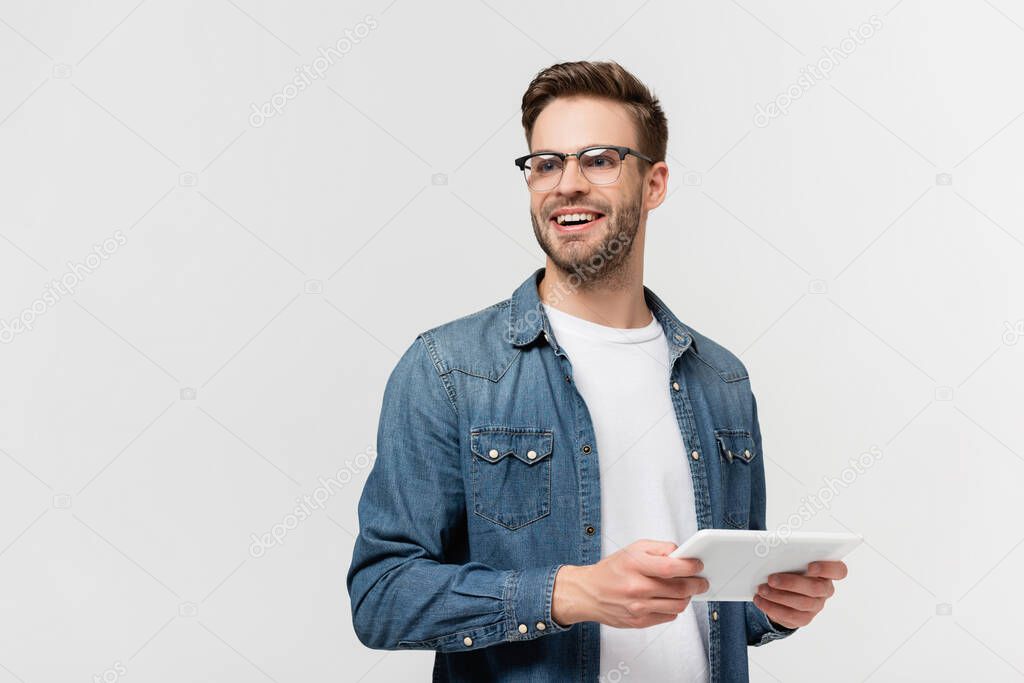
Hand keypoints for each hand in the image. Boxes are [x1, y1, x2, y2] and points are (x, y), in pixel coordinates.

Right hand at [552, 539, 709, 628]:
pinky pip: (668, 617)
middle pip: (680, 589)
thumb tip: (681, 554)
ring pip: (678, 606)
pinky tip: (668, 599)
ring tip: (686, 590)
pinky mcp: (639, 622)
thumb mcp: (633, 549)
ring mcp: (638, 607)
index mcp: (635, 565)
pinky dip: (673, 608)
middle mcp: (636, 588)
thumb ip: (659, 548)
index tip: (698, 564)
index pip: (671, 567)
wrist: (588, 593)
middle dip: (696, 584)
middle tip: (701, 580)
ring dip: (687, 597)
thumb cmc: (612, 570)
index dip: (690, 566)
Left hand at [752, 560, 847, 628]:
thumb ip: (790, 555)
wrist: (783, 591)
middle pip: (816, 588)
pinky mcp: (804, 618)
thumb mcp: (791, 560)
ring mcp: (816, 605)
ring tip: (762, 589)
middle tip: (771, 579)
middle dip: (791, 583)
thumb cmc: (790, 569)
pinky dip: (772, 607)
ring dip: (778, 596)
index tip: (810, 565)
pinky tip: (760, 600)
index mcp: (827, 572)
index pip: (839, 570)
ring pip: (802, 603)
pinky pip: (790, 616)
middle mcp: (825, 590)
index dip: (827, 568)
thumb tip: (772, 552)